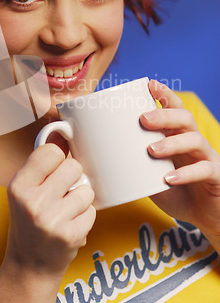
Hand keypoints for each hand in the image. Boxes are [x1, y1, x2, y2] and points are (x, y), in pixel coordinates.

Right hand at [5, 143, 95, 275]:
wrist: (29, 265)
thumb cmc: (29, 222)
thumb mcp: (25, 190)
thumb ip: (41, 163)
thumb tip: (61, 131)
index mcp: (19, 186)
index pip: (50, 152)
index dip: (57, 159)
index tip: (55, 168)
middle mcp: (33, 202)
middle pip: (73, 166)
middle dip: (72, 178)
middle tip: (61, 194)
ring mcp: (52, 220)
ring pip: (86, 189)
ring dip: (81, 200)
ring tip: (66, 212)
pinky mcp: (70, 235)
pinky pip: (92, 211)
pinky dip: (85, 217)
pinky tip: (71, 225)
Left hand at [140, 80, 219, 241]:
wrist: (203, 217)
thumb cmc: (174, 191)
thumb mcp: (149, 173)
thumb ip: (132, 162)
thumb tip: (96, 155)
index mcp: (177, 136)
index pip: (174, 108)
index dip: (164, 95)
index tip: (149, 85)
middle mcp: (193, 142)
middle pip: (184, 118)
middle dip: (164, 114)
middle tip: (143, 119)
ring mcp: (206, 158)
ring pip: (195, 140)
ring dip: (172, 143)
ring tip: (151, 150)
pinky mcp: (215, 177)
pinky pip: (205, 169)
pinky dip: (186, 173)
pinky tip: (169, 178)